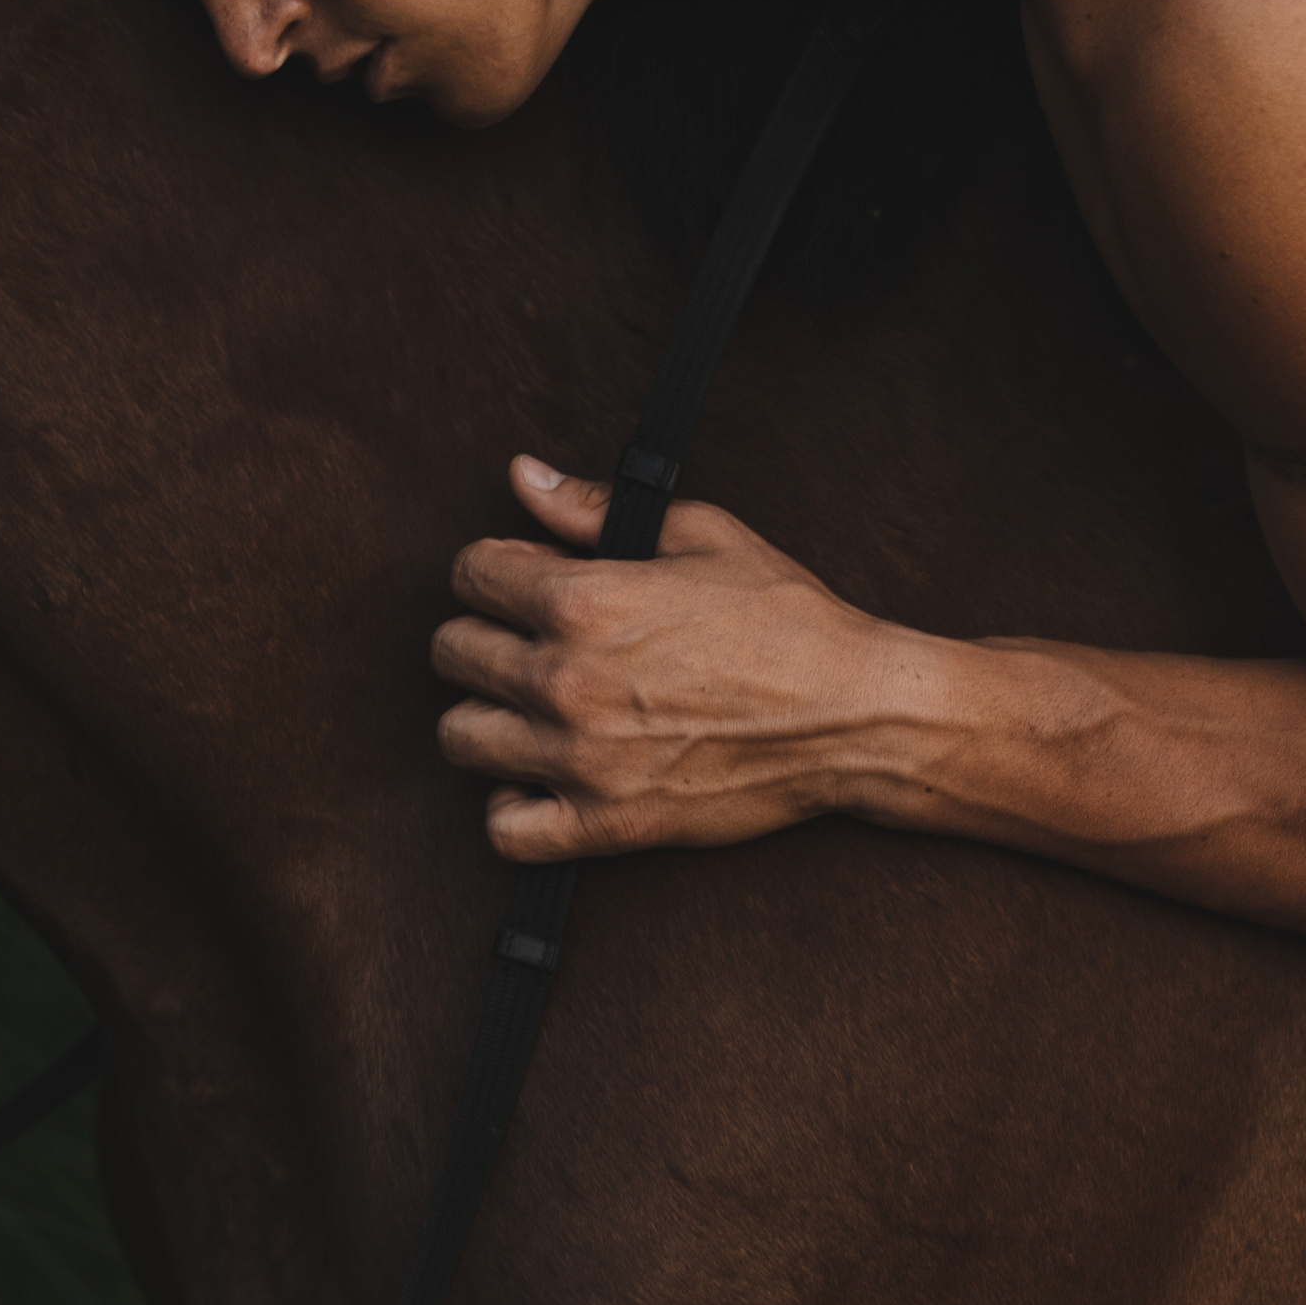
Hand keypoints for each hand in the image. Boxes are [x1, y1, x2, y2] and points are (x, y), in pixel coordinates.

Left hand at [430, 456, 907, 860]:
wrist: (851, 714)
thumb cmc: (784, 618)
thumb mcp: (697, 534)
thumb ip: (592, 507)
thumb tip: (523, 475)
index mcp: (585, 601)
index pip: (472, 574)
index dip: (494, 566)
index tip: (522, 576)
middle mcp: (567, 681)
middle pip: (454, 652)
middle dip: (483, 631)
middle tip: (527, 635)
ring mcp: (581, 761)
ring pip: (462, 736)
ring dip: (487, 712)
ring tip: (530, 701)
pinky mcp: (606, 825)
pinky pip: (506, 829)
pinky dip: (510, 804)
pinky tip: (540, 773)